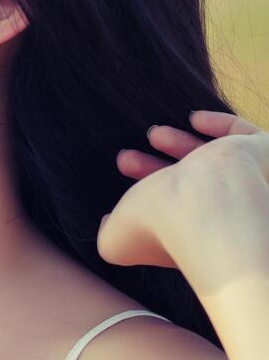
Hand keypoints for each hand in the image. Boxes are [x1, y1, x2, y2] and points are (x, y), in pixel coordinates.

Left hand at [98, 110, 268, 271]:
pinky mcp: (265, 156)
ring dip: (181, 144)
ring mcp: (249, 185)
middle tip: (127, 157)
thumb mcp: (117, 241)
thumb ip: (107, 232)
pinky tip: (193, 118)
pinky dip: (222, 125)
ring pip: (217, 161)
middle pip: (190, 186)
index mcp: (195, 235)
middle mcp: (225, 212)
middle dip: (154, 168)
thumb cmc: (162, 228)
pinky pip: (250, 137)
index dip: (142, 190)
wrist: (211, 211)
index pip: (171, 212)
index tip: (122, 168)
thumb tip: (106, 222)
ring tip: (152, 134)